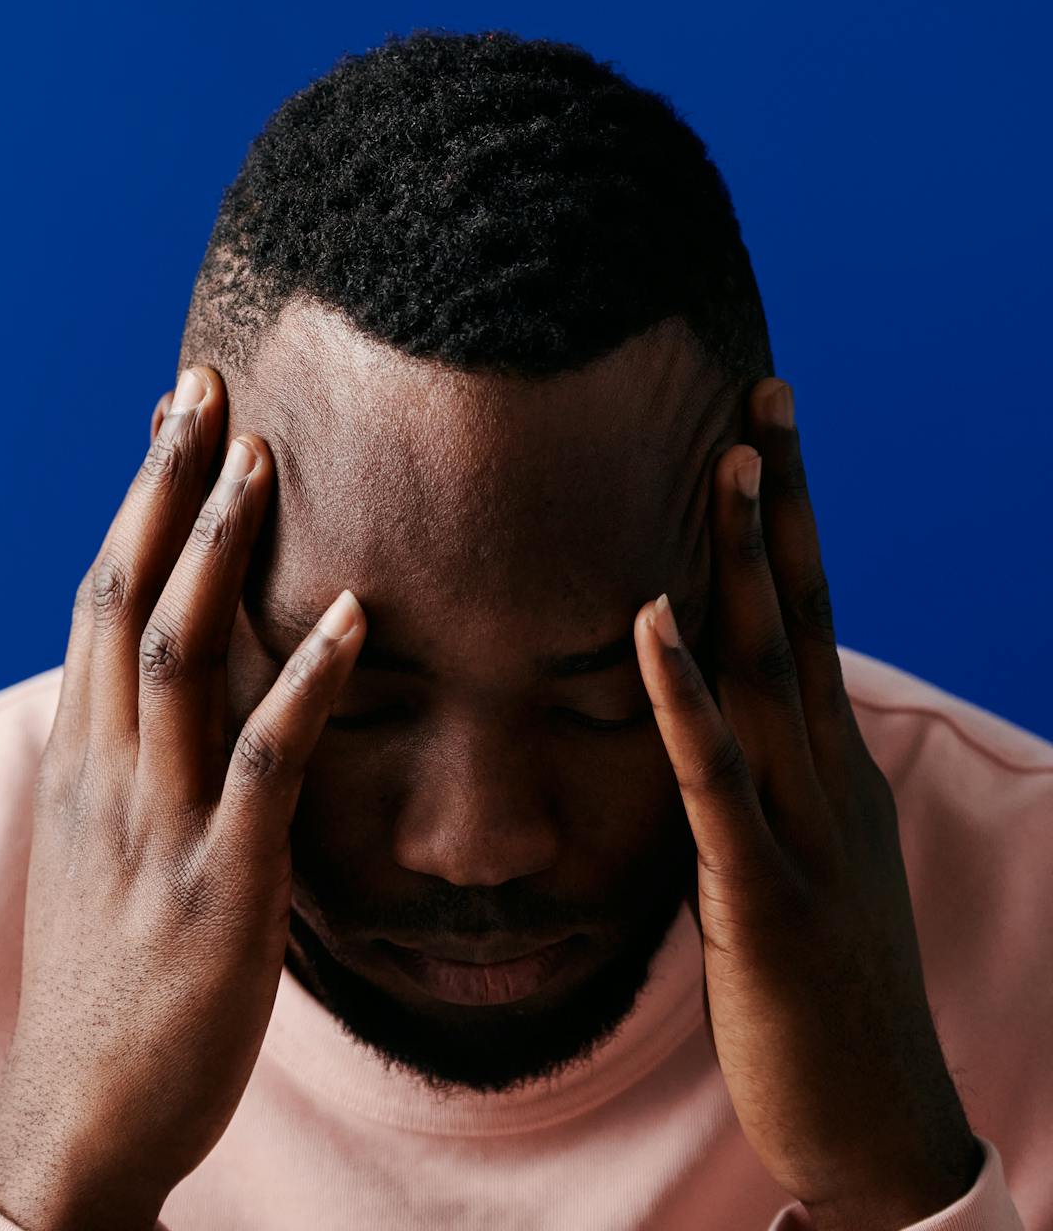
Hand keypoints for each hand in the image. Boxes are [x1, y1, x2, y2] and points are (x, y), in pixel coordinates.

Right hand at [0, 365, 365, 1230]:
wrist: (81, 1122)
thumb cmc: (105, 979)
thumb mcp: (97, 846)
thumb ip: (128, 755)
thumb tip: (162, 674)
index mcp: (76, 756)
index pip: (100, 593)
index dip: (138, 495)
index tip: (172, 408)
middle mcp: (103, 772)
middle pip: (126, 594)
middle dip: (164, 484)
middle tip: (205, 383)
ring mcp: (155, 826)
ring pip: (180, 655)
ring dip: (220, 549)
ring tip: (265, 458)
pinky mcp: (217, 888)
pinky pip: (263, 762)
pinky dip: (305, 679)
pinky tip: (353, 614)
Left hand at [633, 378, 981, 1230]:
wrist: (876, 1131)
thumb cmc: (822, 998)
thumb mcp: (796, 862)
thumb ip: (755, 782)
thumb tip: (703, 711)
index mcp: (831, 768)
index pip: (806, 617)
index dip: (789, 522)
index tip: (770, 425)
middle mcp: (827, 779)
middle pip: (799, 615)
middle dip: (782, 503)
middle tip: (766, 396)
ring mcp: (802, 834)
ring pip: (768, 671)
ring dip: (744, 560)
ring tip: (730, 458)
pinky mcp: (761, 897)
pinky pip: (715, 779)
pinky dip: (683, 694)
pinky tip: (650, 622)